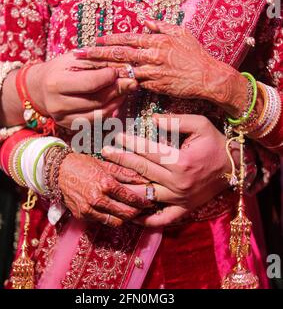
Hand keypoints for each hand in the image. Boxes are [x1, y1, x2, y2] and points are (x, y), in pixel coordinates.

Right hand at [26, 53, 137, 127]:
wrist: (40, 88)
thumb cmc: (60, 69)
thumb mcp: (74, 59)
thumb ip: (96, 63)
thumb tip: (123, 69)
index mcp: (56, 84)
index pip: (90, 84)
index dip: (109, 77)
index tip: (120, 70)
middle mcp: (57, 105)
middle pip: (97, 101)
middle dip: (118, 91)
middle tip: (132, 82)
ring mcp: (63, 119)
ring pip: (99, 114)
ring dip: (117, 102)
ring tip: (126, 91)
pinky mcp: (70, 126)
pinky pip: (96, 121)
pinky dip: (109, 111)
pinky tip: (115, 101)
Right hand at [59, 153, 151, 226]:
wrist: (59, 172)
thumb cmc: (83, 165)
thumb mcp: (105, 165)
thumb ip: (125, 173)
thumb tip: (143, 180)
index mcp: (105, 183)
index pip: (131, 197)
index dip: (143, 201)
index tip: (150, 201)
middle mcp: (98, 199)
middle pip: (126, 213)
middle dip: (139, 212)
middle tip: (145, 209)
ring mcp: (89, 210)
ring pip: (116, 222)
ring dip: (126, 218)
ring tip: (132, 211)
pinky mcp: (83, 216)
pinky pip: (103, 222)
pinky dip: (112, 219)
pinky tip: (116, 211)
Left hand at [74, 21, 247, 117]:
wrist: (207, 77)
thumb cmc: (195, 55)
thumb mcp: (181, 34)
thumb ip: (161, 27)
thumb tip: (146, 21)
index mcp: (157, 41)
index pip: (128, 39)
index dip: (110, 40)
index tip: (95, 41)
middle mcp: (151, 55)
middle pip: (119, 54)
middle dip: (96, 54)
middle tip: (79, 55)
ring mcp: (152, 72)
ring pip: (123, 71)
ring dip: (103, 71)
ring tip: (86, 72)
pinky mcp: (155, 86)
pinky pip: (135, 85)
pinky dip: (122, 85)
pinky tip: (107, 86)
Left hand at [102, 114, 238, 226]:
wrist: (235, 168)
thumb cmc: (216, 144)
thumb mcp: (201, 125)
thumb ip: (177, 121)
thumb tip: (152, 120)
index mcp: (181, 162)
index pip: (149, 151)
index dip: (131, 143)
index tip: (117, 137)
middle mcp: (177, 183)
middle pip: (143, 170)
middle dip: (121, 160)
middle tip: (104, 153)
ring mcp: (179, 199)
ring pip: (146, 195)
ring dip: (125, 188)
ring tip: (107, 181)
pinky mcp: (183, 209)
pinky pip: (163, 219)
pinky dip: (147, 220)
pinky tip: (131, 216)